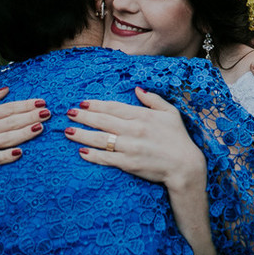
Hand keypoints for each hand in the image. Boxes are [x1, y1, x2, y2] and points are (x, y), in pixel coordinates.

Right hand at [0, 87, 47, 177]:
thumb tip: (6, 89)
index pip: (6, 109)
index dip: (25, 105)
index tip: (42, 102)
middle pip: (9, 122)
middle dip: (30, 117)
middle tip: (48, 114)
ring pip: (4, 139)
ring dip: (23, 134)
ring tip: (40, 128)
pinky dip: (6, 156)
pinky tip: (20, 152)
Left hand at [65, 87, 205, 192]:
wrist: (185, 166)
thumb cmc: (179, 138)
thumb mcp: (170, 113)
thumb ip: (153, 99)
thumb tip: (137, 89)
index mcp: (143, 116)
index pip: (114, 107)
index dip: (96, 105)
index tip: (82, 103)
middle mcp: (134, 130)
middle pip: (103, 121)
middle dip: (83, 117)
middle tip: (69, 113)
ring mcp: (130, 148)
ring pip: (100, 139)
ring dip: (82, 134)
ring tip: (68, 131)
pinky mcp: (128, 164)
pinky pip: (106, 158)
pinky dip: (93, 155)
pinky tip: (81, 151)